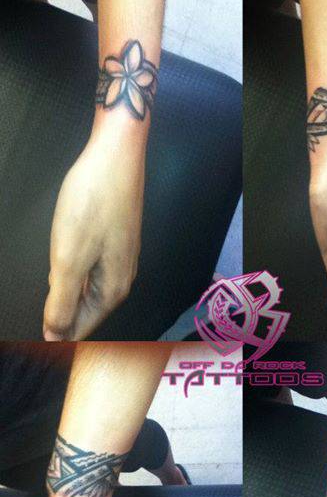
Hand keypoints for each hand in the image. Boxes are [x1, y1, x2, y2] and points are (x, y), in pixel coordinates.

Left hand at [43, 128, 144, 340]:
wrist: (116, 158)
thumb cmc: (92, 205)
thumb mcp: (69, 259)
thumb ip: (62, 302)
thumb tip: (54, 336)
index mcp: (111, 290)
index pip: (81, 328)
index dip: (55, 335)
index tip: (35, 338)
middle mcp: (120, 279)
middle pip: (85, 311)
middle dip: (61, 315)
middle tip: (37, 317)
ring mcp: (120, 259)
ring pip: (87, 290)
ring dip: (66, 294)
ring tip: (47, 294)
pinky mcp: (115, 241)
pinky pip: (91, 270)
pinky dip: (73, 274)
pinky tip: (62, 265)